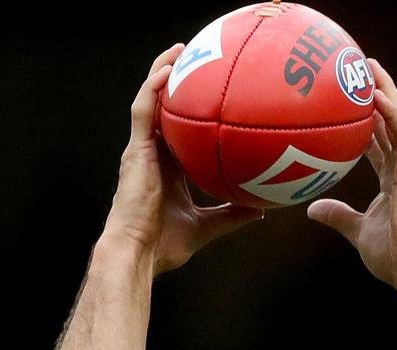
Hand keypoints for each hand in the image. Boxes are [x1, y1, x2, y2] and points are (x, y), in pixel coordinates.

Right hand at [104, 44, 263, 272]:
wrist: (139, 253)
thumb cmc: (166, 246)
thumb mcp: (207, 226)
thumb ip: (231, 215)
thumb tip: (261, 210)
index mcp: (167, 170)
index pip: (178, 133)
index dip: (190, 113)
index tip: (209, 95)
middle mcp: (153, 156)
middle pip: (162, 110)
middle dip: (175, 83)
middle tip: (198, 58)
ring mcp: (142, 151)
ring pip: (150, 101)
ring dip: (162, 72)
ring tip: (180, 49)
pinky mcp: (135, 151)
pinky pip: (144, 109)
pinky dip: (154, 86)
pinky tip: (170, 68)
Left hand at [307, 60, 396, 290]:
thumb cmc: (392, 256)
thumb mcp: (358, 231)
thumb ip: (338, 215)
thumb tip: (313, 208)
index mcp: (395, 179)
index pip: (380, 141)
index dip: (369, 121)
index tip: (353, 102)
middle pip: (391, 123)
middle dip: (378, 94)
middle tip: (360, 68)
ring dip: (385, 92)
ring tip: (369, 67)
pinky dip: (390, 113)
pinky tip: (374, 95)